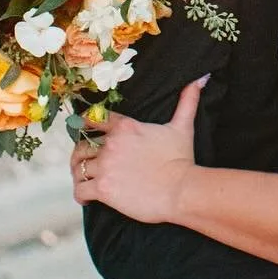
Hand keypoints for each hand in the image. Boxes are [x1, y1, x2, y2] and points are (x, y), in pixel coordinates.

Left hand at [71, 78, 206, 221]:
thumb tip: (199, 79)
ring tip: (85, 181)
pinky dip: (81, 195)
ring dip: (80, 175)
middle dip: (81, 154)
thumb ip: (187, 101)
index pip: (92, 119)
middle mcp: (111, 144)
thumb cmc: (181, 159)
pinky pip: (80, 190)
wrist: (182, 190)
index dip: (84, 125)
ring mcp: (105, 166)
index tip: (83, 132)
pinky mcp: (103, 188)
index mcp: (125, 127)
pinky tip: (88, 199)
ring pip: (78, 168)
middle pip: (81, 146)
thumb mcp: (183, 127)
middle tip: (85, 163)